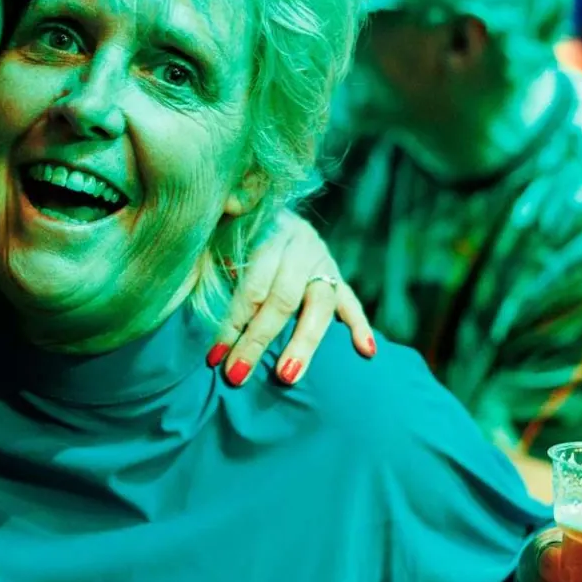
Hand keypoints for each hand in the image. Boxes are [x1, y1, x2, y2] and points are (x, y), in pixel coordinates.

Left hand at [207, 212, 375, 386]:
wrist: (266, 204)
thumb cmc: (234, 224)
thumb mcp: (223, 221)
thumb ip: (224, 220)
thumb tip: (228, 204)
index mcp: (270, 232)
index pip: (252, 285)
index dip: (232, 322)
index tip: (215, 356)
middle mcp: (301, 246)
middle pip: (283, 299)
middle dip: (258, 341)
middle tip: (238, 374)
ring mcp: (323, 261)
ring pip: (319, 305)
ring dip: (303, 345)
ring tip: (287, 377)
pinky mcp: (338, 275)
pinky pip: (352, 302)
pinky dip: (359, 325)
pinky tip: (366, 351)